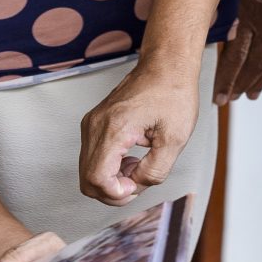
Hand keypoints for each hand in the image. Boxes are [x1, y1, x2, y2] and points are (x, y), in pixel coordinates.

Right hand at [78, 58, 199, 205]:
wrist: (166, 67)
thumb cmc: (173, 95)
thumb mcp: (175, 139)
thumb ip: (155, 171)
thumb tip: (137, 185)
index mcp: (114, 129)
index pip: (96, 178)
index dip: (116, 194)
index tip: (137, 187)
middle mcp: (95, 126)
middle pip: (86, 180)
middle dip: (112, 192)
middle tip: (138, 184)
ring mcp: (91, 123)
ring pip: (87, 171)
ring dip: (111, 180)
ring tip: (137, 168)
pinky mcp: (93, 123)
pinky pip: (91, 157)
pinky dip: (108, 167)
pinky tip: (130, 159)